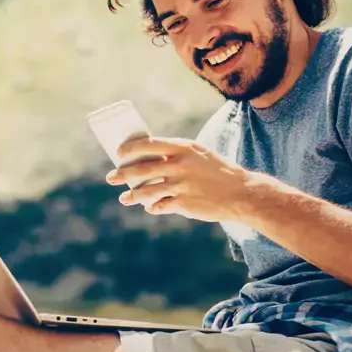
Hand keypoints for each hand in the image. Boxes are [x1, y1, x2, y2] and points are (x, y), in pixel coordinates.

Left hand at [106, 137, 252, 221]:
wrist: (241, 193)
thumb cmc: (217, 171)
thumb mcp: (199, 155)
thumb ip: (176, 154)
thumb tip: (148, 158)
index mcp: (183, 148)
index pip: (149, 144)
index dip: (130, 149)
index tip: (119, 153)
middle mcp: (179, 165)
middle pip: (141, 170)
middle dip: (122, 174)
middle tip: (111, 177)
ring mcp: (180, 186)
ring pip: (146, 191)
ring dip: (132, 195)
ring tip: (124, 198)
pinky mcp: (183, 204)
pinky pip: (159, 206)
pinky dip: (152, 207)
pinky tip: (150, 207)